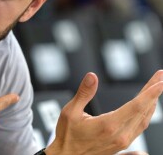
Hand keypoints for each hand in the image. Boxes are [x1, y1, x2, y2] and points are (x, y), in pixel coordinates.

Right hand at [45, 70, 162, 154]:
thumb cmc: (68, 136)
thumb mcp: (70, 111)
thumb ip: (84, 93)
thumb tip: (92, 76)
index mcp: (108, 125)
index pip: (136, 106)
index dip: (150, 92)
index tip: (160, 81)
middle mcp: (120, 135)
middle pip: (143, 111)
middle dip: (153, 93)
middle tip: (160, 77)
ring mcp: (122, 142)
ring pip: (143, 120)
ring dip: (151, 103)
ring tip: (155, 89)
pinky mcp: (121, 145)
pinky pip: (139, 128)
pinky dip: (146, 115)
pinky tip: (149, 111)